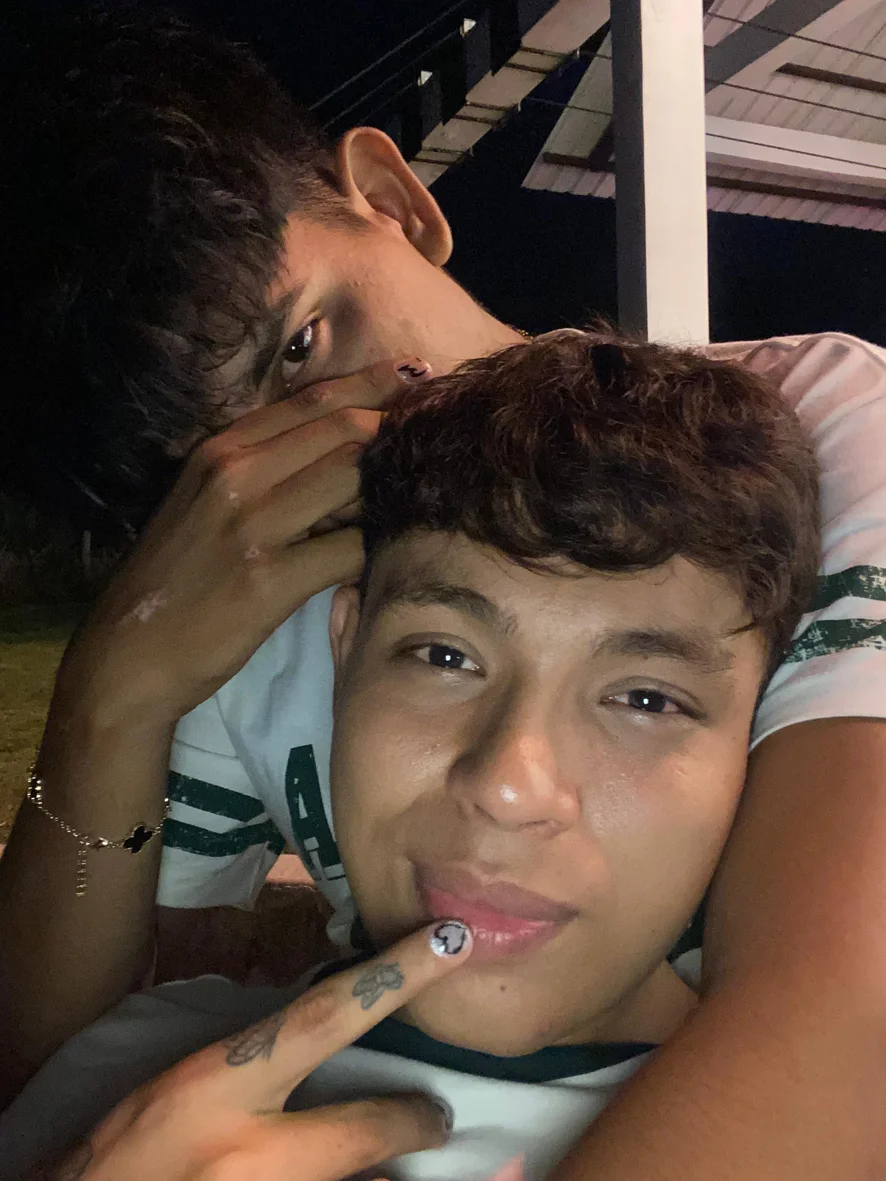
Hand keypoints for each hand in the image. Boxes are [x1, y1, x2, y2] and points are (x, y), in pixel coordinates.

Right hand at [37, 920, 472, 1180]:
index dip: (395, 976)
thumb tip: (328, 1041)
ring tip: (388, 1159)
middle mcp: (251, 1152)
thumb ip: (258, 1064)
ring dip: (376, 1171)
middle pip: (366, 1131)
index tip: (449, 944)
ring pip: (358, 1179)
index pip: (325, 1016)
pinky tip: (327, 1174)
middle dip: (411, 1122)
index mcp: (221, 1085)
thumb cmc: (128, 1149)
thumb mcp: (188, 1086)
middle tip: (433, 1115)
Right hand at [60, 357, 431, 723]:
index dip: (373, 384)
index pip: (312, 400)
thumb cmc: (178, 577)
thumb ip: (262, 466)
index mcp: (221, 449)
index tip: (418, 377)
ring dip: (392, 485)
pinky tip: (392, 553)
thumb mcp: (205, 500)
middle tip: (436, 433)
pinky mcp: (270, 579)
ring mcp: (253, 525)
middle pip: (342, 430)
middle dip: (396, 428)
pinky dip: (378, 547)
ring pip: (353, 479)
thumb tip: (341, 445)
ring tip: (423, 490)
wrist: (131, 651)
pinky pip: (350, 548)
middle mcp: (235, 474)